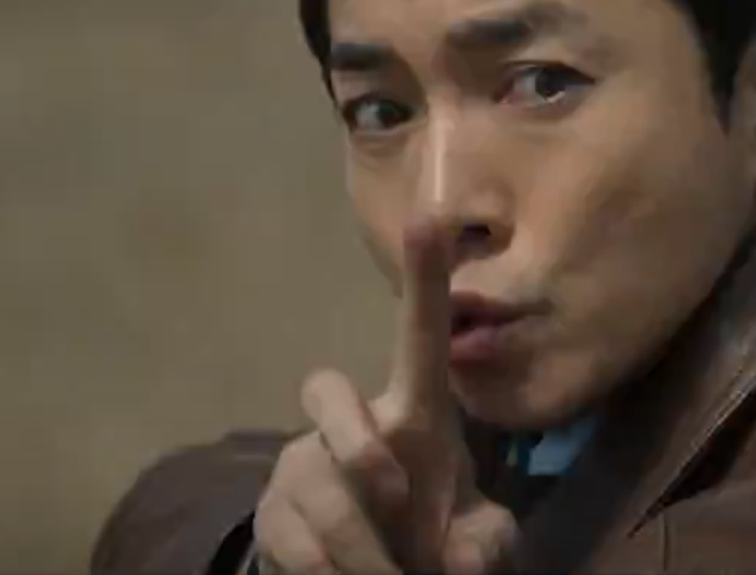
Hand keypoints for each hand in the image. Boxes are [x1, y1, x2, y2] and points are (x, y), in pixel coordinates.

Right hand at [253, 225, 516, 573]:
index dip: (424, 278)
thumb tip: (462, 560)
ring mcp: (301, 461)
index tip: (431, 216)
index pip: (419, 335)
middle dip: (360, 446)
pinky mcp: (269, 510)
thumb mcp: (475, 541)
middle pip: (327, 392)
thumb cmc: (429, 532)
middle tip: (399, 496)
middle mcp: (352, 422)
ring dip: (363, 551)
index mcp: (414, 412)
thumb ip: (486, 544)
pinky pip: (291, 536)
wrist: (365, 574)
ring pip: (319, 488)